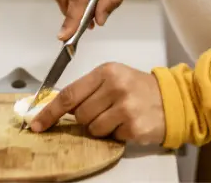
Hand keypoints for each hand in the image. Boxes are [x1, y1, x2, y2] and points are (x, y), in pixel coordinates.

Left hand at [30, 63, 165, 145]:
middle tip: (105, 111)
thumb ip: (88, 90)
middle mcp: (115, 87)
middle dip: (87, 118)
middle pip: (80, 114)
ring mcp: (125, 107)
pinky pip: (110, 137)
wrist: (173, 100)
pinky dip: (116, 134)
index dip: (50, 111)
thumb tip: (57, 108)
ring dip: (102, 128)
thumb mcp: (113, 79)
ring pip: (93, 129)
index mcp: (106, 72)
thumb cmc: (138, 89)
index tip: (37, 123)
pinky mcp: (133, 126)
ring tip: (119, 117)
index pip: (69, 94)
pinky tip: (129, 123)